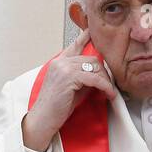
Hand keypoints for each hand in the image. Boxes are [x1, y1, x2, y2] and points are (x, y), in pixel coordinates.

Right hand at [21, 28, 116, 150]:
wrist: (43, 119)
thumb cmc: (56, 108)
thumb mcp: (71, 89)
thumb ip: (82, 78)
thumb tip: (98, 76)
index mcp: (58, 63)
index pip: (74, 46)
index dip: (84, 38)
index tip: (91, 32)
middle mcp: (60, 62)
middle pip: (91, 59)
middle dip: (103, 73)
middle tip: (108, 85)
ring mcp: (64, 68)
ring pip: (94, 67)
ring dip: (105, 81)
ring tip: (109, 91)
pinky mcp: (69, 77)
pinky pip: (94, 79)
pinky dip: (104, 87)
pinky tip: (108, 94)